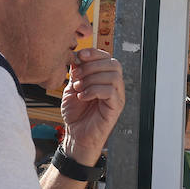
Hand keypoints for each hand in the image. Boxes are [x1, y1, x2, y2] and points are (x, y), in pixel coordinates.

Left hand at [60, 48, 125, 162]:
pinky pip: (110, 92)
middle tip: (76, 77)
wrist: (75, 135)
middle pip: (113, 64)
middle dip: (91, 66)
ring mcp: (117, 97)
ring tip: (79, 88)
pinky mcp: (115, 107)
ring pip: (113, 76)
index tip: (79, 56)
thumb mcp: (72, 87)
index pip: (108, 58)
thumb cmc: (76, 114)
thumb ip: (77, 72)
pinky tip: (83, 97)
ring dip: (92, 79)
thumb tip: (77, 56)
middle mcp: (114, 86)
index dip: (95, 53)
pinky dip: (93, 91)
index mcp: (105, 79)